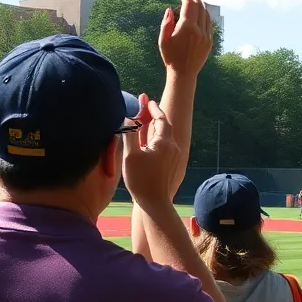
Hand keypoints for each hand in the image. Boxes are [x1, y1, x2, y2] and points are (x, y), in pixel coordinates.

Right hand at [122, 94, 183, 211]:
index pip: (161, 118)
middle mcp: (172, 147)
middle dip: (152, 115)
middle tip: (142, 104)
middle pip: (163, 126)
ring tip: (140, 120)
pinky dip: (154, 138)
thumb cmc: (141, 179)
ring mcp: (173, 157)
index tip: (146, 99)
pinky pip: (163, 146)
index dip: (153, 108)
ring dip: (153, 127)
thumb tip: (127, 117)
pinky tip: (144, 139)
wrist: (154, 203)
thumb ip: (130, 133)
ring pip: (163, 136)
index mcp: (164, 142)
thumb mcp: (131, 155)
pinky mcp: (170, 165)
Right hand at [158, 0, 213, 76]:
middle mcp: (199, 30)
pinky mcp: (210, 42)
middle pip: (199, 7)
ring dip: (201, 4)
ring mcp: (206, 36)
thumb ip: (166, 23)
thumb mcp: (162, 40)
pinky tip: (201, 12)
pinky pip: (209, 24)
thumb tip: (169, 10)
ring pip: (206, 15)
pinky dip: (205, 15)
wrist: (184, 73)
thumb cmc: (170, 57)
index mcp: (187, 28)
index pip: (189, 5)